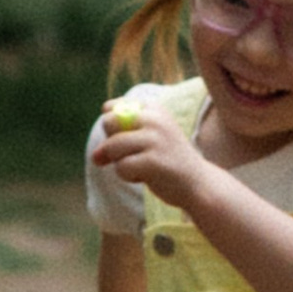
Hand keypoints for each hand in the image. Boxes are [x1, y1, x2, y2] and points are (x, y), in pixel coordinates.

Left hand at [97, 92, 200, 206]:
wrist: (197, 183)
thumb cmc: (167, 160)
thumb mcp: (148, 139)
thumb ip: (120, 139)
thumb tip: (95, 156)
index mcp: (154, 108)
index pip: (111, 109)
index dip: (112, 128)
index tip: (128, 139)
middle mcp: (155, 119)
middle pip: (109, 123)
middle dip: (112, 144)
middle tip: (132, 155)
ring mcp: (155, 139)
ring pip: (112, 147)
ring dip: (119, 162)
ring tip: (140, 167)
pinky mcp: (153, 161)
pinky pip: (121, 167)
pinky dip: (127, 175)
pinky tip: (145, 177)